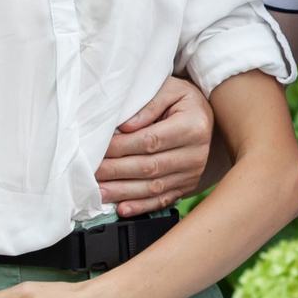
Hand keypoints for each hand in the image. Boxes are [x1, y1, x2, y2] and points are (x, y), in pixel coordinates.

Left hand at [98, 77, 213, 215]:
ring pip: (153, 187)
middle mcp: (196, 153)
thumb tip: (125, 127)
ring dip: (123, 192)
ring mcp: (192, 173)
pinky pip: (162, 200)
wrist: (205, 116)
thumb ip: (149, 105)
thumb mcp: (170, 89)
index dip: (122, 147)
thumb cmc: (183, 100)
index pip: (150, 141)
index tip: (99, 149)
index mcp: (192, 126)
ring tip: (99, 192)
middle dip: (116, 171)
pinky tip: (122, 208)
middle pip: (150, 167)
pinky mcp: (187, 186)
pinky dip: (140, 206)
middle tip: (92, 173)